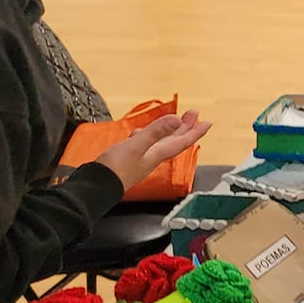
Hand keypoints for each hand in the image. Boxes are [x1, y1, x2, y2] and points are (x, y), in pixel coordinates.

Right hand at [95, 110, 210, 188]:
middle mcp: (152, 157)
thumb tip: (177, 119)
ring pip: (160, 143)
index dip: (195, 131)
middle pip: (174, 141)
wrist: (96, 187)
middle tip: (193, 114)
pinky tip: (140, 134)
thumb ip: (155, 132)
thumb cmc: (115, 169)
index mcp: (157, 154)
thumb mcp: (136, 145)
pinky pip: (145, 146)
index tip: (207, 122)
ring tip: (173, 122)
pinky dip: (147, 137)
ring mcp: (141, 160)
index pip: (182, 141)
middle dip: (185, 128)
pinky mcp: (129, 161)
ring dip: (168, 131)